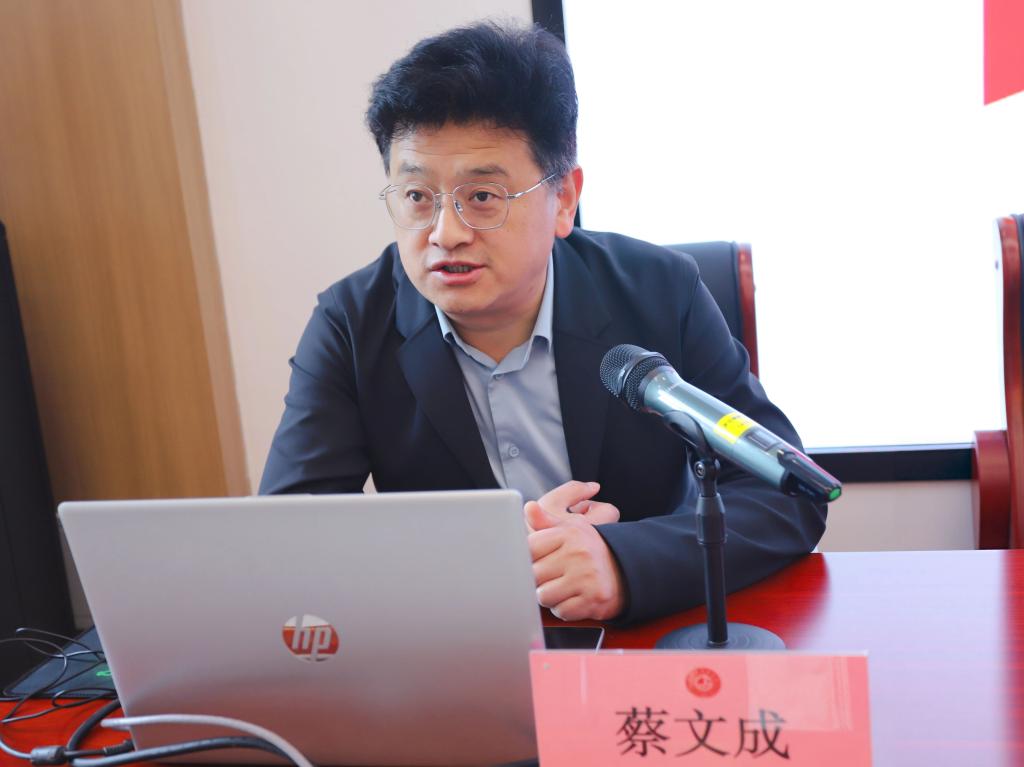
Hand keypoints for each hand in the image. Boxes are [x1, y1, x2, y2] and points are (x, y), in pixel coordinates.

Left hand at [524, 481, 624, 620]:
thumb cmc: (590, 550)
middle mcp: (578, 553)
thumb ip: (545, 521)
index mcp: (569, 534)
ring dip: (550, 596)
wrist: (625, 571)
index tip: (538, 560)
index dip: (528, 558)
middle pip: (533, 574)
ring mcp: (586, 577)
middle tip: (552, 576)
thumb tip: (528, 507)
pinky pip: (561, 611)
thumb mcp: (571, 528)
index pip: (529, 548)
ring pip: (544, 596)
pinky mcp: (593, 599)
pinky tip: (573, 598)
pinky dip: (564, 609)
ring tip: (563, 587)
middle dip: (539, 579)